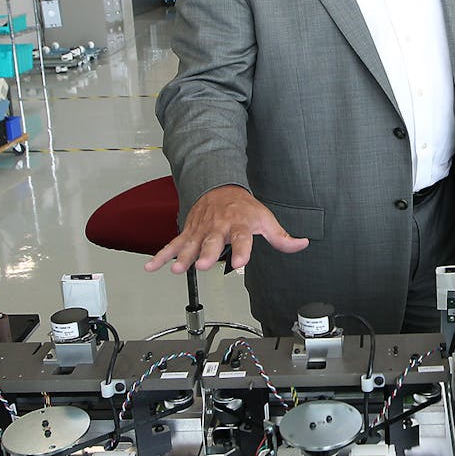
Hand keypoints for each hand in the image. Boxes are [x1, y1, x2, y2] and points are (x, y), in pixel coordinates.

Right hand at [144, 185, 308, 273]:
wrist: (219, 187)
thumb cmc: (243, 208)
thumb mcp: (265, 219)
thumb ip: (281, 236)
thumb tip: (302, 244)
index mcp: (239, 224)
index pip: (242, 238)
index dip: (242, 251)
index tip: (239, 263)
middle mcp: (219, 227)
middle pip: (212, 241)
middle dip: (207, 253)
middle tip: (203, 264)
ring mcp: (201, 230)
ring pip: (191, 244)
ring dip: (183, 256)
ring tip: (176, 267)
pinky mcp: (188, 232)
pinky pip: (173, 244)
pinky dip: (161, 255)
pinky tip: (152, 266)